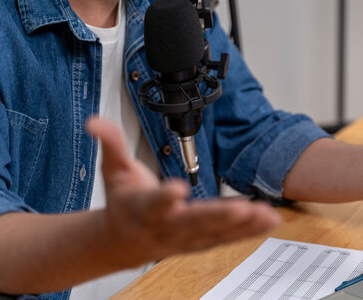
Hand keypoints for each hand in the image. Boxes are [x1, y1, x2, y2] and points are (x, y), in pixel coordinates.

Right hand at [85, 117, 280, 267]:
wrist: (123, 241)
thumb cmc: (123, 203)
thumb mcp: (114, 170)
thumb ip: (111, 143)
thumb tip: (94, 120)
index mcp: (142, 209)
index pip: (152, 204)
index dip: (163, 197)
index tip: (177, 188)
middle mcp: (165, 227)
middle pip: (192, 223)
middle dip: (217, 216)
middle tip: (241, 208)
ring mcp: (185, 238)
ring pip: (214, 234)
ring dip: (241, 225)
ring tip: (263, 213)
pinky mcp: (201, 241)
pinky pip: (226, 238)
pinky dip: (248, 231)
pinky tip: (268, 220)